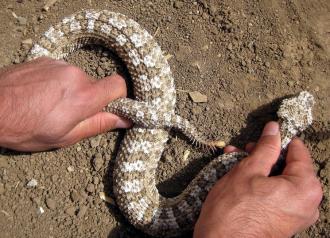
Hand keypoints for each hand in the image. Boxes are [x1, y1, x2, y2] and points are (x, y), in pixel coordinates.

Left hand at [0, 57, 130, 150]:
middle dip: (90, 100)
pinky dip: (60, 83)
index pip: (119, 85)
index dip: (120, 98)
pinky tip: (42, 95)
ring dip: (73, 92)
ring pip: (79, 79)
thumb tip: (124, 120)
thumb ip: (98, 125)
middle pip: (97, 85)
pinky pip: (63, 72)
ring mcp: (59, 64)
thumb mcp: (64, 137)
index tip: (111, 109)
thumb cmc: (24, 128)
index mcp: (84, 96)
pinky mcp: (46, 60)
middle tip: (71, 115)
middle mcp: (75, 74)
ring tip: (51, 105)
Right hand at [194, 122, 322, 237]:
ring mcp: (295, 215)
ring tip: (235, 161)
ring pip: (278, 180)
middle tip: (244, 150)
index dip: (278, 139)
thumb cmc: (233, 211)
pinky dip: (259, 184)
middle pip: (288, 166)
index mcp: (305, 188)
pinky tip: (239, 177)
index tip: (263, 134)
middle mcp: (307, 203)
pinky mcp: (282, 222)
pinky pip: (275, 194)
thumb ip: (265, 148)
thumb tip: (274, 129)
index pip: (298, 151)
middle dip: (264, 155)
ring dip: (257, 168)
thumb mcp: (248, 170)